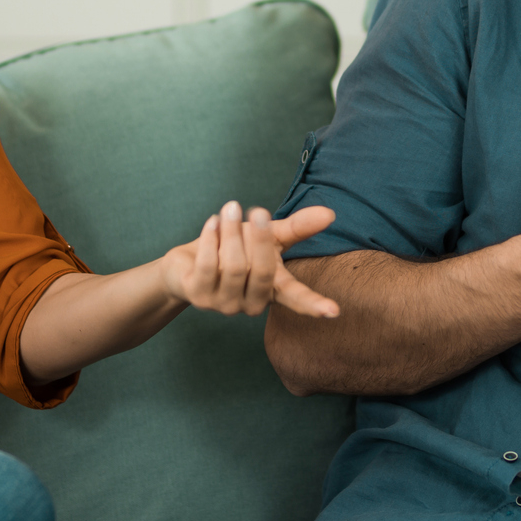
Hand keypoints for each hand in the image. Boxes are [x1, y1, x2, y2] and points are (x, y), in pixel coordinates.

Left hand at [161, 201, 340, 318]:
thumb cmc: (235, 250)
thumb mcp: (269, 237)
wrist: (187, 264)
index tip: (333, 311)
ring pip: (234, 266)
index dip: (314, 304)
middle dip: (260, 239)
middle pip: (262, 272)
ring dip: (232, 232)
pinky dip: (211, 238)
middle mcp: (251, 303)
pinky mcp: (199, 297)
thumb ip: (298, 228)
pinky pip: (209, 265)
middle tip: (257, 210)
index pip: (296, 299)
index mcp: (273, 290)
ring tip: (230, 209)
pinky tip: (213, 222)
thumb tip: (330, 214)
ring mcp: (225, 303)